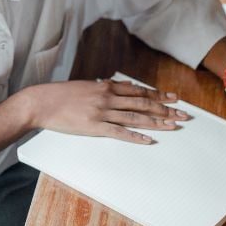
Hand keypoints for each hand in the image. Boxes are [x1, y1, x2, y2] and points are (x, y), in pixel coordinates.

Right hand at [25, 78, 188, 143]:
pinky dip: (135, 136)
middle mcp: (108, 97)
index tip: (174, 98)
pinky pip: (119, 132)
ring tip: (173, 126)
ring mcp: (102, 112)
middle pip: (143, 103)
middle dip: (165, 109)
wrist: (43, 102)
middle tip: (183, 114)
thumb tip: (127, 86)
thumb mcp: (88, 85)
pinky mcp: (94, 127)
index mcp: (107, 87)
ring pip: (135, 117)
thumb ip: (108, 86)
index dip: (159, 95)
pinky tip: (148, 139)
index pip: (140, 91)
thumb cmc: (63, 94)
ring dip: (156, 121)